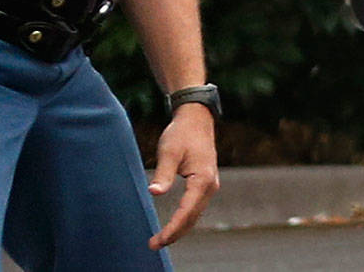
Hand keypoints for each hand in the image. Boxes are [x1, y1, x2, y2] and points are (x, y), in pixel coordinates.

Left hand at [146, 103, 219, 250]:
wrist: (196, 119)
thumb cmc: (181, 133)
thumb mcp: (169, 152)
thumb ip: (163, 174)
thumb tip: (154, 193)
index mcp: (203, 179)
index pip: (186, 212)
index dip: (172, 228)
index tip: (157, 240)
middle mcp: (210, 186)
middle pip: (192, 218)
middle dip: (174, 234)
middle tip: (154, 245)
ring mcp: (210, 186)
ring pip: (195, 215)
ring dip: (179, 229)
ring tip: (160, 240)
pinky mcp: (205, 184)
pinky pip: (195, 208)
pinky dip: (184, 219)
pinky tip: (173, 225)